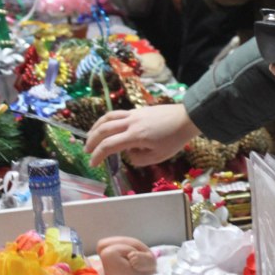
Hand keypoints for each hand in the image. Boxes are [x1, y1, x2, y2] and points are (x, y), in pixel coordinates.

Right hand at [85, 103, 199, 166]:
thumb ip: (139, 159)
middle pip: (103, 129)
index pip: (109, 145)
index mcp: (135, 135)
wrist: (187, 117)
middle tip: (86, 151)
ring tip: (91, 136)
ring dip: (96, 127)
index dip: (97, 155)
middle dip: (92, 140)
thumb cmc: (175, 139)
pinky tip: (107, 128)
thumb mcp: (159, 156)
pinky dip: (107, 121)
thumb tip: (127, 154)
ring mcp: (133, 114)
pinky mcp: (137, 110)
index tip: (92, 164)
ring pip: (107, 117)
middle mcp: (130, 122)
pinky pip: (116, 114)